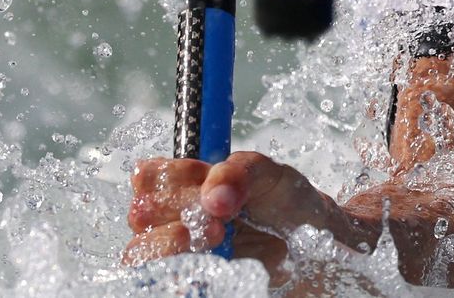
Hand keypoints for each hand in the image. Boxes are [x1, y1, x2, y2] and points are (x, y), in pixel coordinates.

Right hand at [124, 151, 358, 281]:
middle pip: (141, 214)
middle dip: (174, 211)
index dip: (172, 177)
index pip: (150, 176)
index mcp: (185, 183)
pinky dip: (181, 274)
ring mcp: (178, 251)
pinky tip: (210, 266)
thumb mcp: (271, 175)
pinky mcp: (190, 279)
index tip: (202, 180)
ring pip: (141, 252)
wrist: (312, 241)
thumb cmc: (285, 202)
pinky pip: (167, 281)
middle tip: (216, 217)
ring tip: (215, 237)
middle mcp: (172, 217)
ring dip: (171, 245)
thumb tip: (213, 195)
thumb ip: (241, 172)